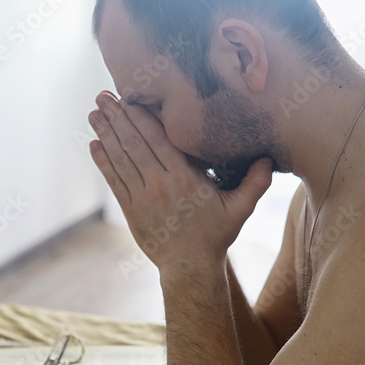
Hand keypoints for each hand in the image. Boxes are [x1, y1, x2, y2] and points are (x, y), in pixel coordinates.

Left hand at [87, 91, 272, 275]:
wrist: (190, 268)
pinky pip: (114, 181)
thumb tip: (270, 157)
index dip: (141, 116)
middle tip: (102, 96)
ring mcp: (142, 197)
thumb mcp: (241, 209)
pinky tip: (94, 144)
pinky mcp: (131, 210)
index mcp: (185, 178)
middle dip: (117, 118)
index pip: (158, 139)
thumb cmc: (215, 236)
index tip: (128, 97)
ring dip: (106, 134)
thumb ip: (255, 182)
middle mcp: (160, 184)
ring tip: (94, 113)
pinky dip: (103, 162)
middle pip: (134, 144)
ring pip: (121, 159)